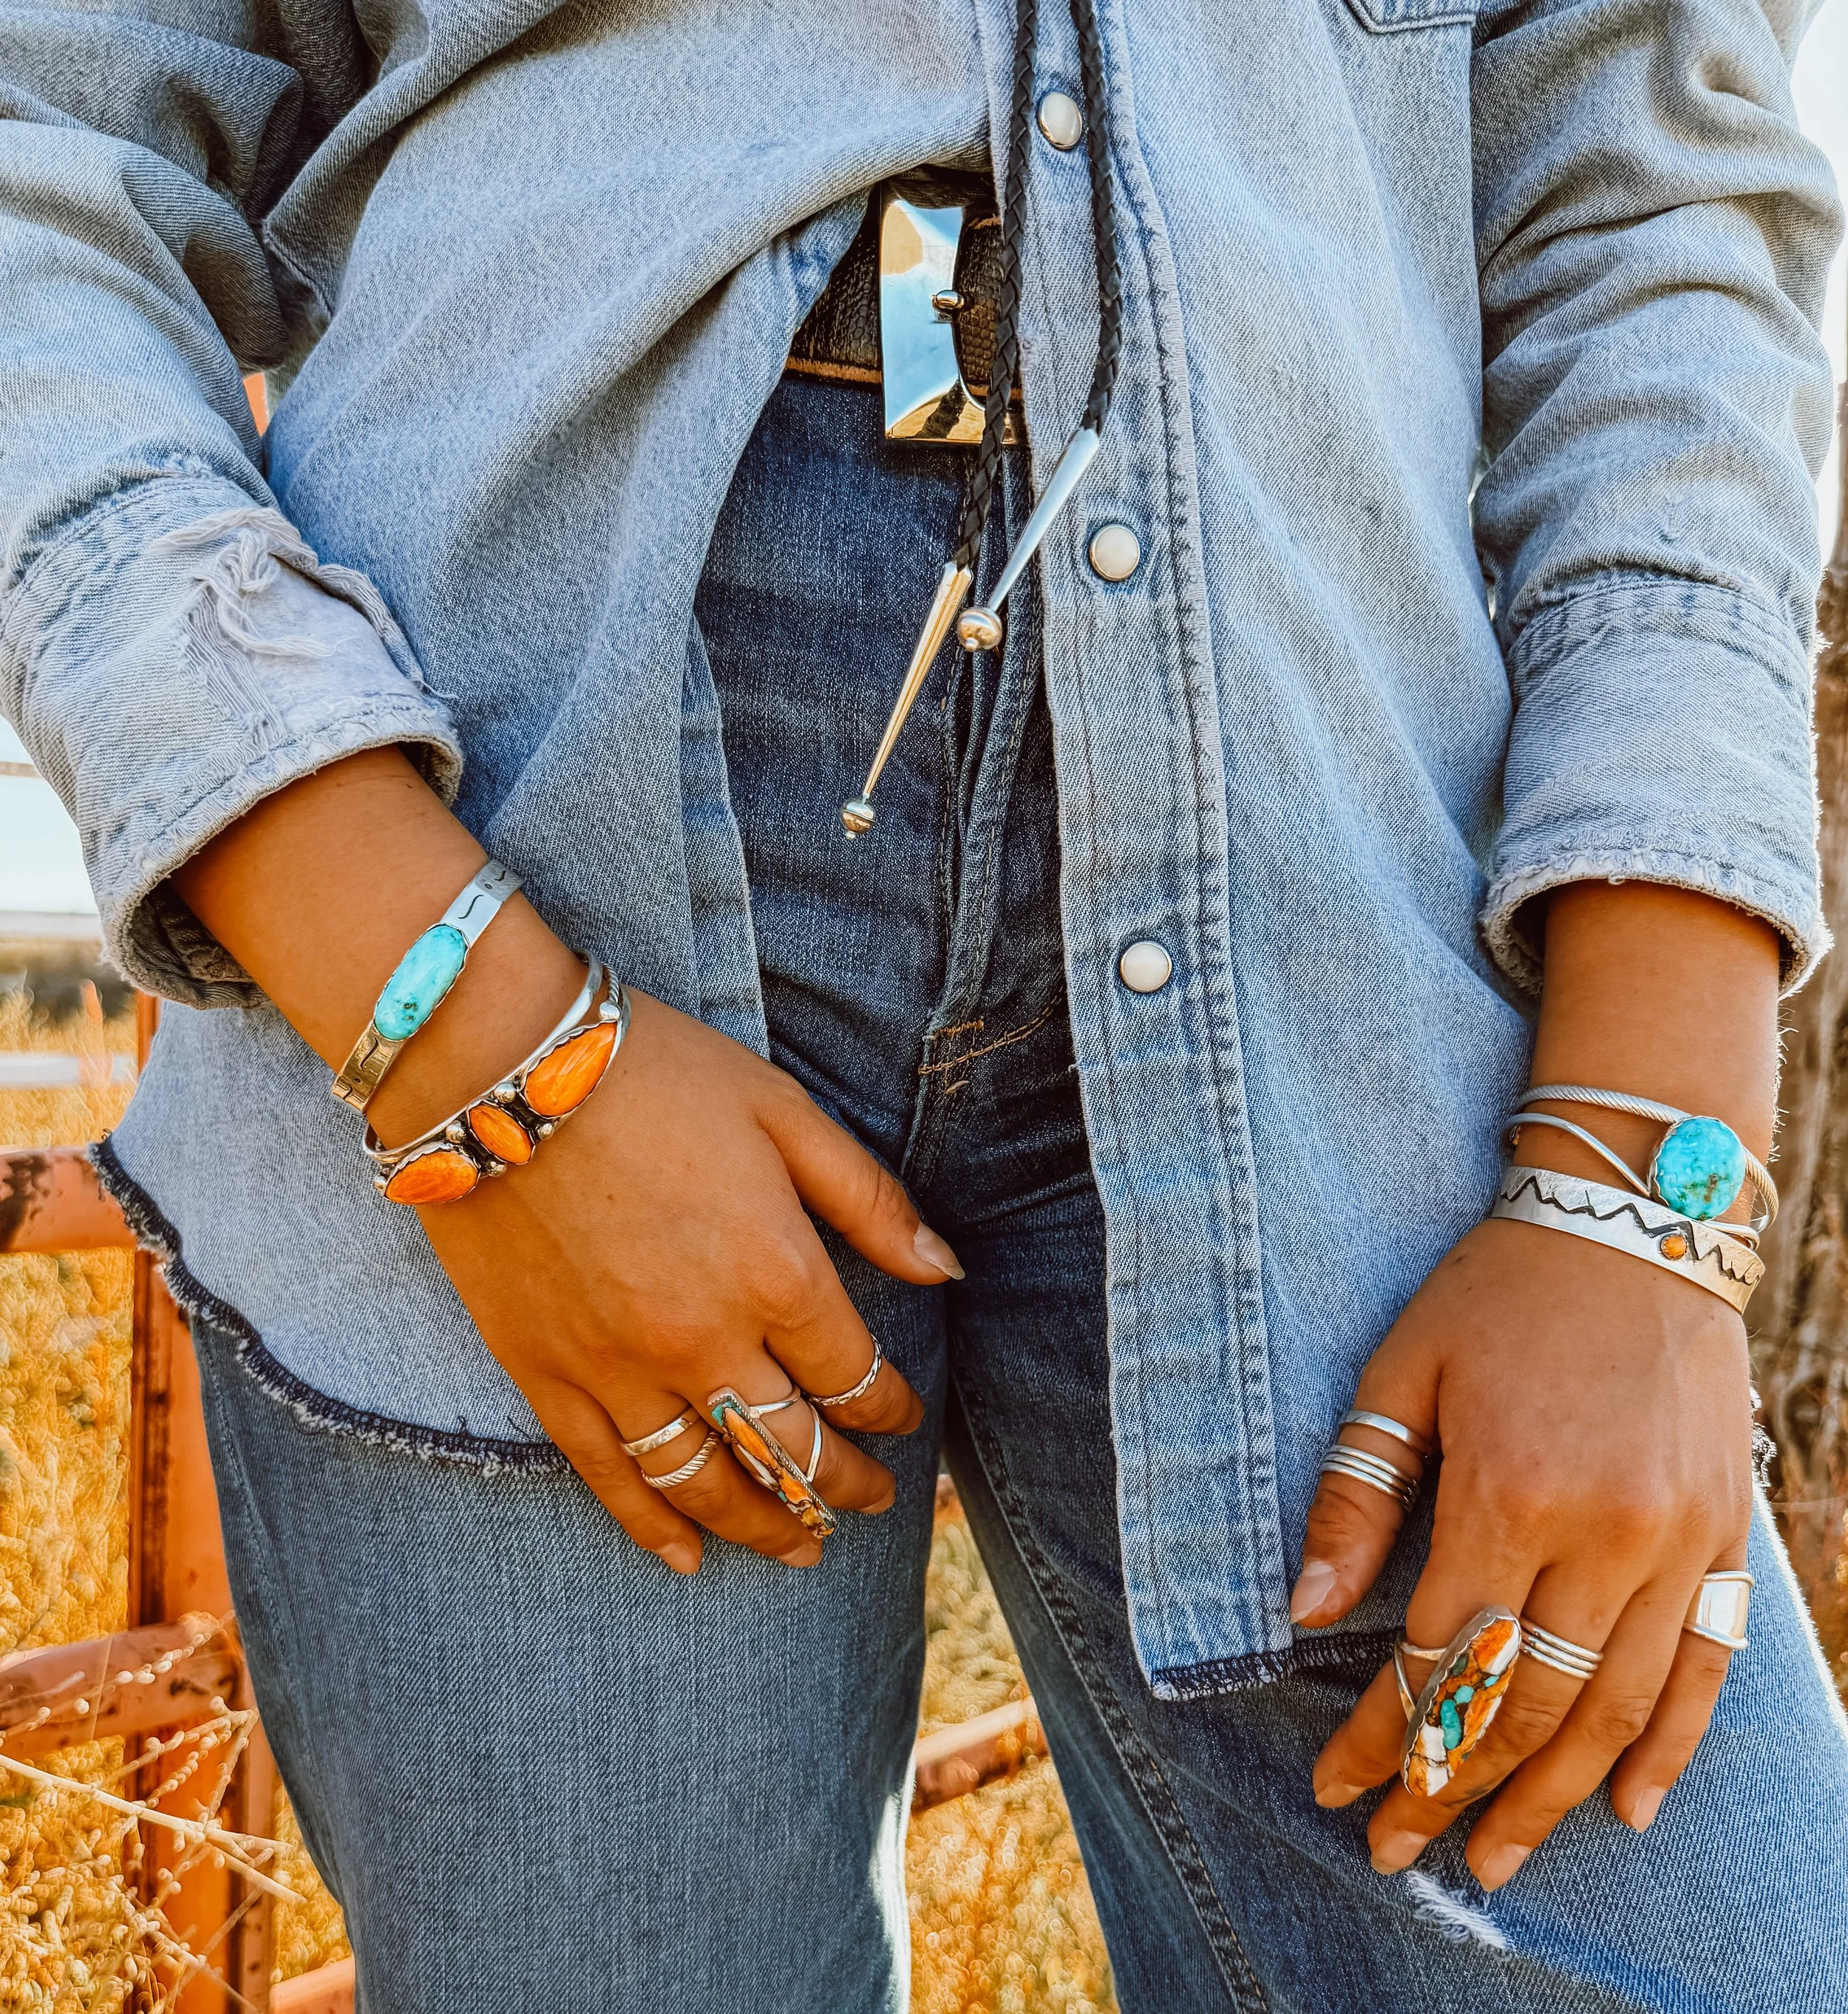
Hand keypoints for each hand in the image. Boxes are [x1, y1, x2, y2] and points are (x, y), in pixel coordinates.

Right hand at [170, 751, 956, 1577]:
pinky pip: (609, 1478)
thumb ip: (868, 1200)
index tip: (901, 1414)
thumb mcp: (784, 1113)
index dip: (889, 1407)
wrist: (496, 1064)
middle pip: (793, 1449)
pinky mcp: (546, 1374)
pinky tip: (686, 1560)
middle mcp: (705, 1340)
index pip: (855, 1377)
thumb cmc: (653, 1073)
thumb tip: (946, 1269)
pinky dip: (652, 1528)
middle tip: (869, 1503)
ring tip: (801, 1550)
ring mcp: (620, 1368)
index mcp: (777, 1272)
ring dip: (764, 1527)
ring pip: (707, 1482)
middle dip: (843, 1485)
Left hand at [1297, 1216, 1752, 1888]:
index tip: (1338, 1790)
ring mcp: (1678, 1540)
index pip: (1435, 1654)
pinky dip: (1670, 1748)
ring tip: (1495, 1860)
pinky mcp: (1727, 1535)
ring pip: (1614, 1707)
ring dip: (1552, 1796)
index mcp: (1511, 1489)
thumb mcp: (1400, 1374)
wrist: (1633, 1224)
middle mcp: (1605, 1531)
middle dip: (1455, 1785)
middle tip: (1403, 1847)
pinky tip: (1630, 1811)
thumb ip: (1357, 1497)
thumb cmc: (1494, 1297)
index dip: (1385, 1736)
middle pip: (1524, 1701)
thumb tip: (1304, 1613)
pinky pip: (1707, 1669)